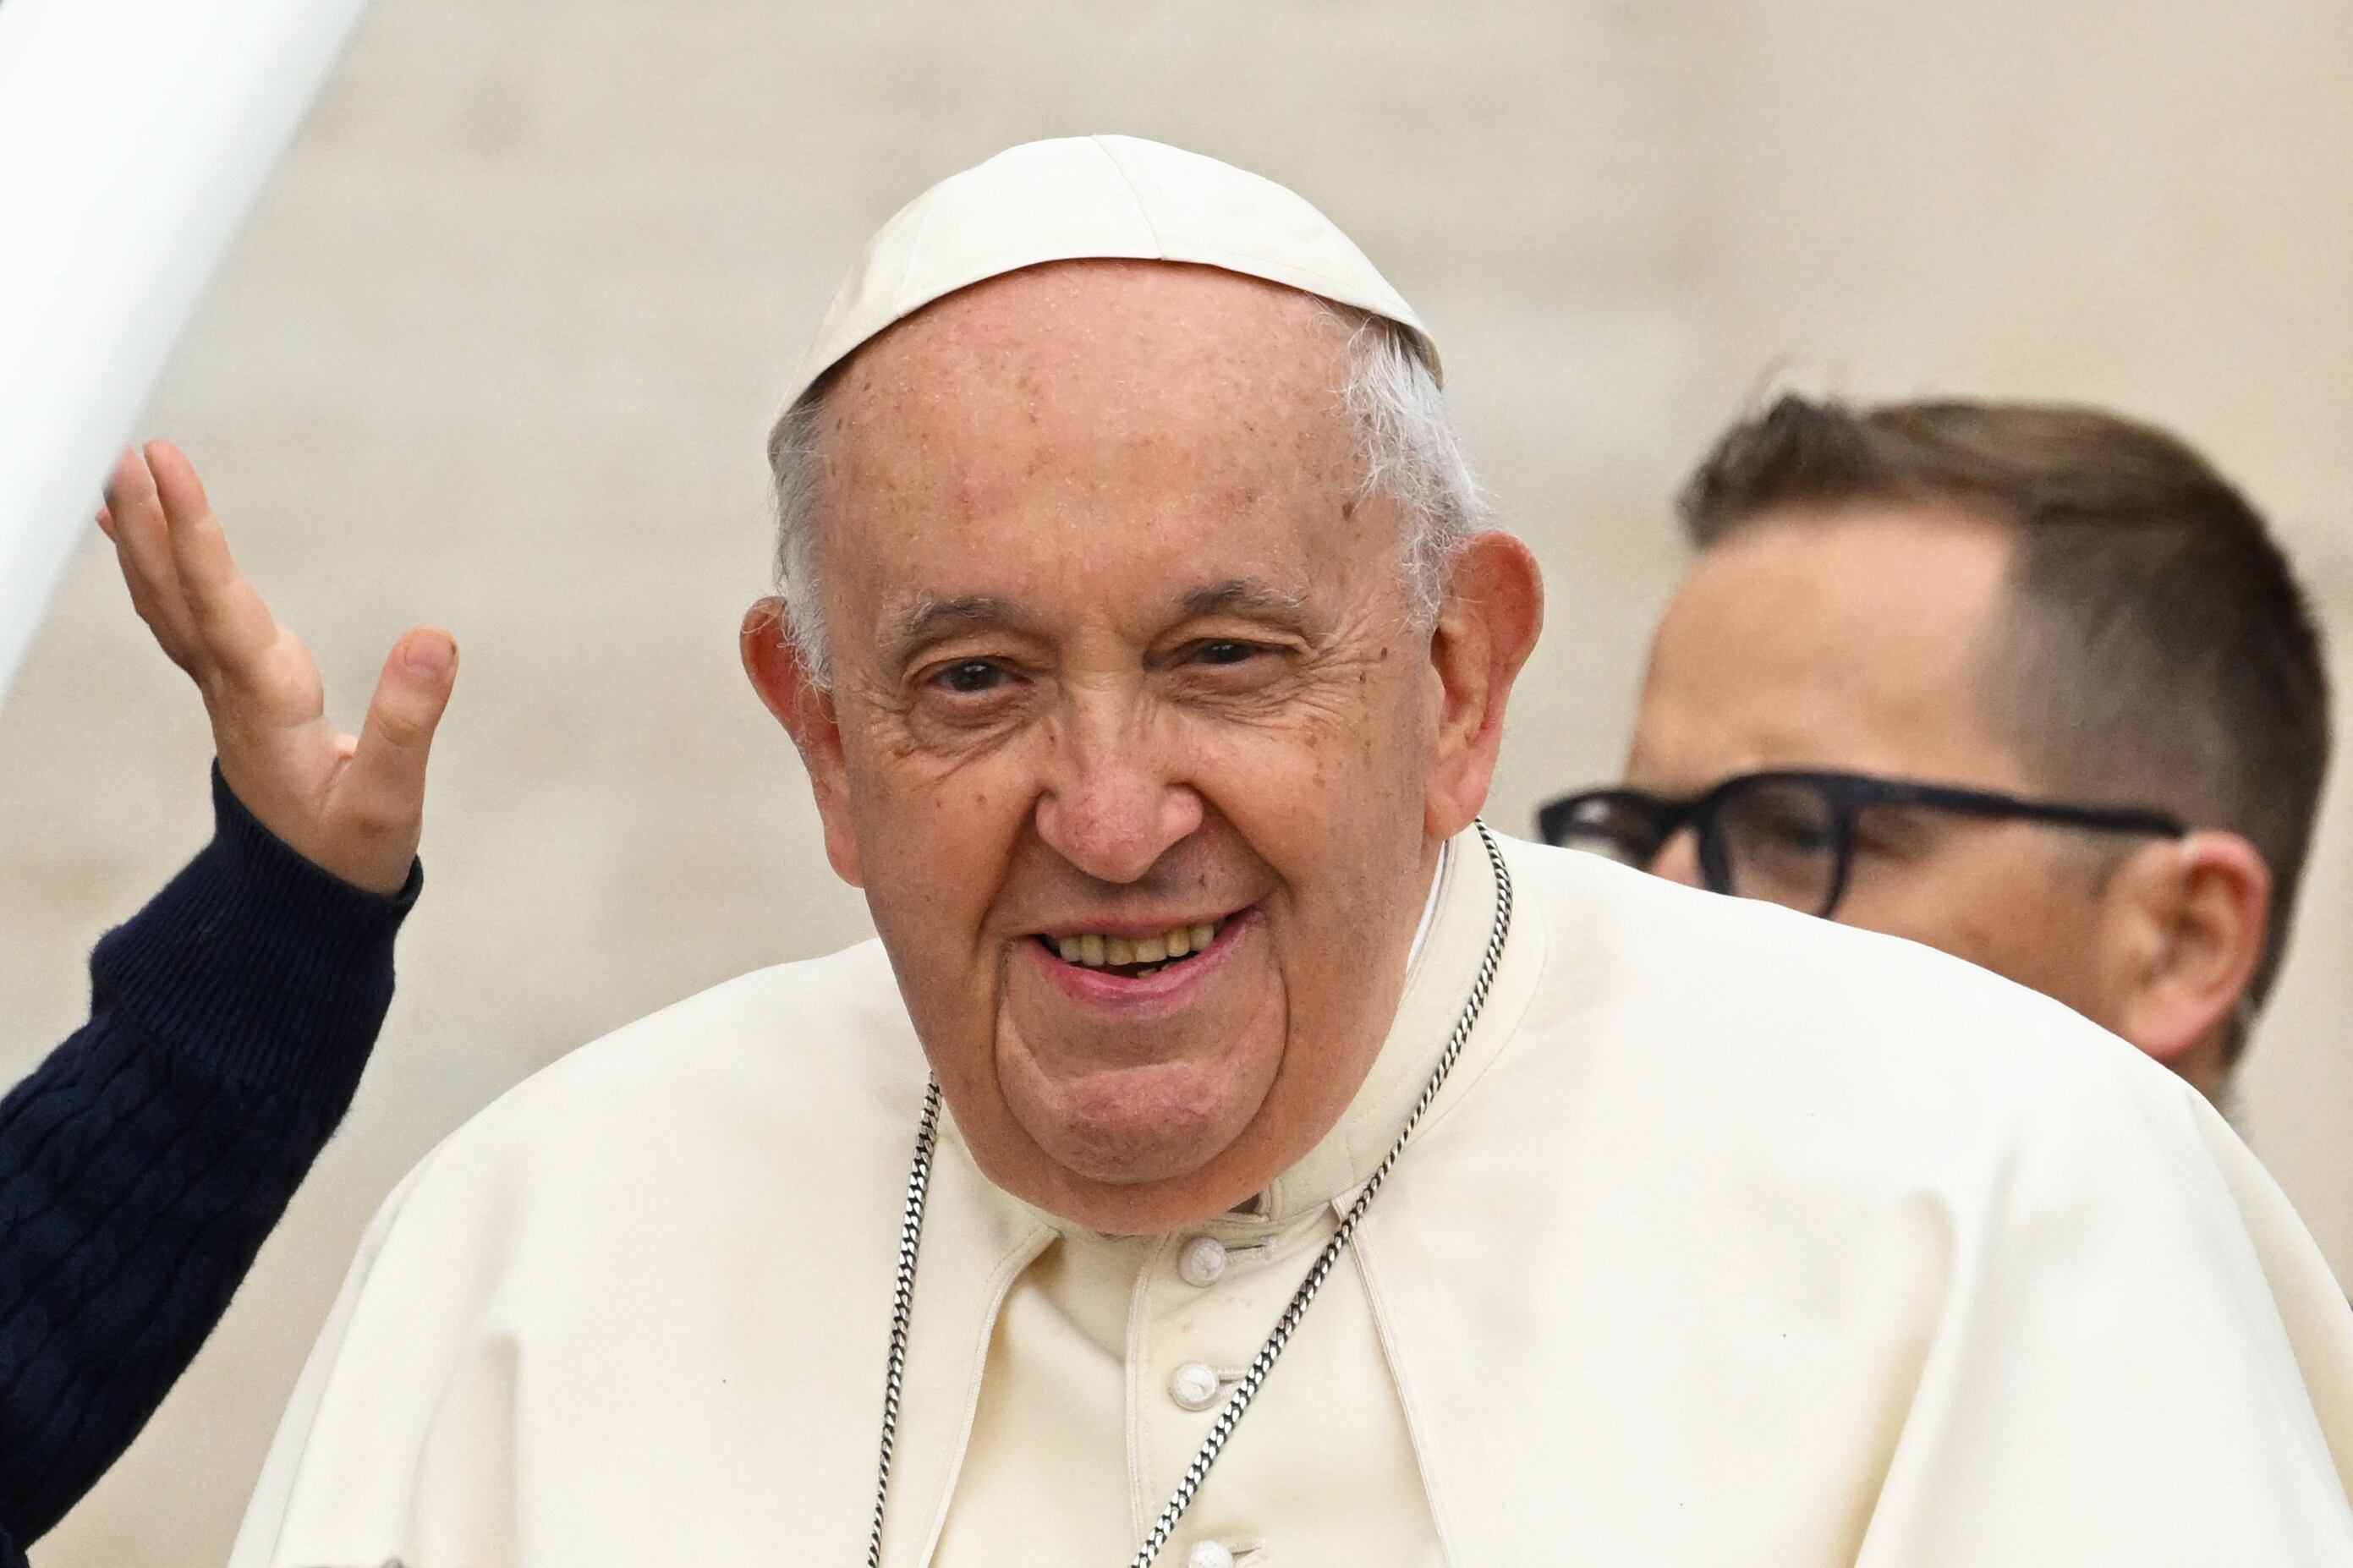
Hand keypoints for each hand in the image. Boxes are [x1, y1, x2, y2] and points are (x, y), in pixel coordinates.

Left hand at [99, 441, 457, 895]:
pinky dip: (158, 571)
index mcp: (267, 707)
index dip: (193, 533)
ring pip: (169, 607)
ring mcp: (226, 695)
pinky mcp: (236, 697)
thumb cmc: (348, 856)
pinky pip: (182, 620)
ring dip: (145, 540)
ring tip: (120, 477)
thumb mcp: (390, 800)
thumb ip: (410, 719)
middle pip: (176, 598)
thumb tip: (433, 636)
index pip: (221, 607)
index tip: (167, 465)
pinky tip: (142, 539)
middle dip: (153, 522)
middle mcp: (231, 693)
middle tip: (129, 452)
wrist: (304, 907)